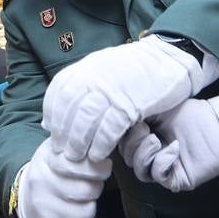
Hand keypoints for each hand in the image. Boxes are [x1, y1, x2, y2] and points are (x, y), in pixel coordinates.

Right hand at [15, 138, 109, 217]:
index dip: (99, 168)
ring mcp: (44, 212)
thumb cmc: (51, 171)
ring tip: (81, 201)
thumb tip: (102, 148)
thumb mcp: (59, 151)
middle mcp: (42, 186)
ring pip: (87, 212)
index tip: (103, 168)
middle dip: (95, 187)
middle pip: (88, 190)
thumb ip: (78, 148)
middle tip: (91, 185)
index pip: (82, 166)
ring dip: (90, 207)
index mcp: (47, 161)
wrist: (25, 198)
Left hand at [42, 37, 218, 162]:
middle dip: (64, 135)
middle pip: (69, 111)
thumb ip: (78, 89)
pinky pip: (110, 129)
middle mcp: (95, 77)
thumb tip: (49, 119)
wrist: (169, 59)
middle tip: (64, 153)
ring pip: (86, 121)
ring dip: (80, 143)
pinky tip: (100, 155)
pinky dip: (102, 144)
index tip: (54, 134)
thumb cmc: (134, 69)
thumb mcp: (101, 70)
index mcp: (86, 68)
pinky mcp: (131, 104)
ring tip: (80, 158)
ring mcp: (113, 90)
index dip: (53, 117)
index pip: (58, 95)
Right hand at [120, 99, 218, 191]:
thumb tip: (119, 117)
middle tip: (145, 128)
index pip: (123, 143)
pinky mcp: (175, 179)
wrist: (217, 125)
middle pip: (127, 158)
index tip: (131, 119)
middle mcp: (152, 155)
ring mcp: (163, 168)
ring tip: (155, 139)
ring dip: (143, 154)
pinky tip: (174, 148)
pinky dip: (161, 162)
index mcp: (145, 138)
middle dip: (132, 143)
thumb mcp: (158, 108)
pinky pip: (158, 176)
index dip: (122, 135)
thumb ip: (138, 113)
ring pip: (139, 171)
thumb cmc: (190, 115)